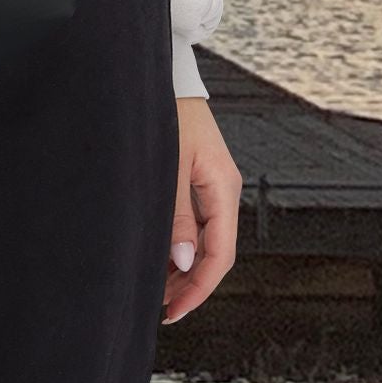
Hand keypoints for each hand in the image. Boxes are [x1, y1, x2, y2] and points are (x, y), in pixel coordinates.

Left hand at [162, 95, 238, 323]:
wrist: (167, 72)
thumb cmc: (168, 109)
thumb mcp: (170, 163)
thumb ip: (177, 213)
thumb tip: (184, 260)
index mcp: (223, 187)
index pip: (219, 255)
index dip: (198, 287)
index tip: (174, 310)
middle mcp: (223, 188)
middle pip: (214, 251)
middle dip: (190, 283)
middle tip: (161, 307)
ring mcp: (213, 182)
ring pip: (204, 238)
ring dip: (184, 265)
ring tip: (157, 287)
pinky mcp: (199, 175)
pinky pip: (196, 221)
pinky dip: (180, 242)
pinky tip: (162, 254)